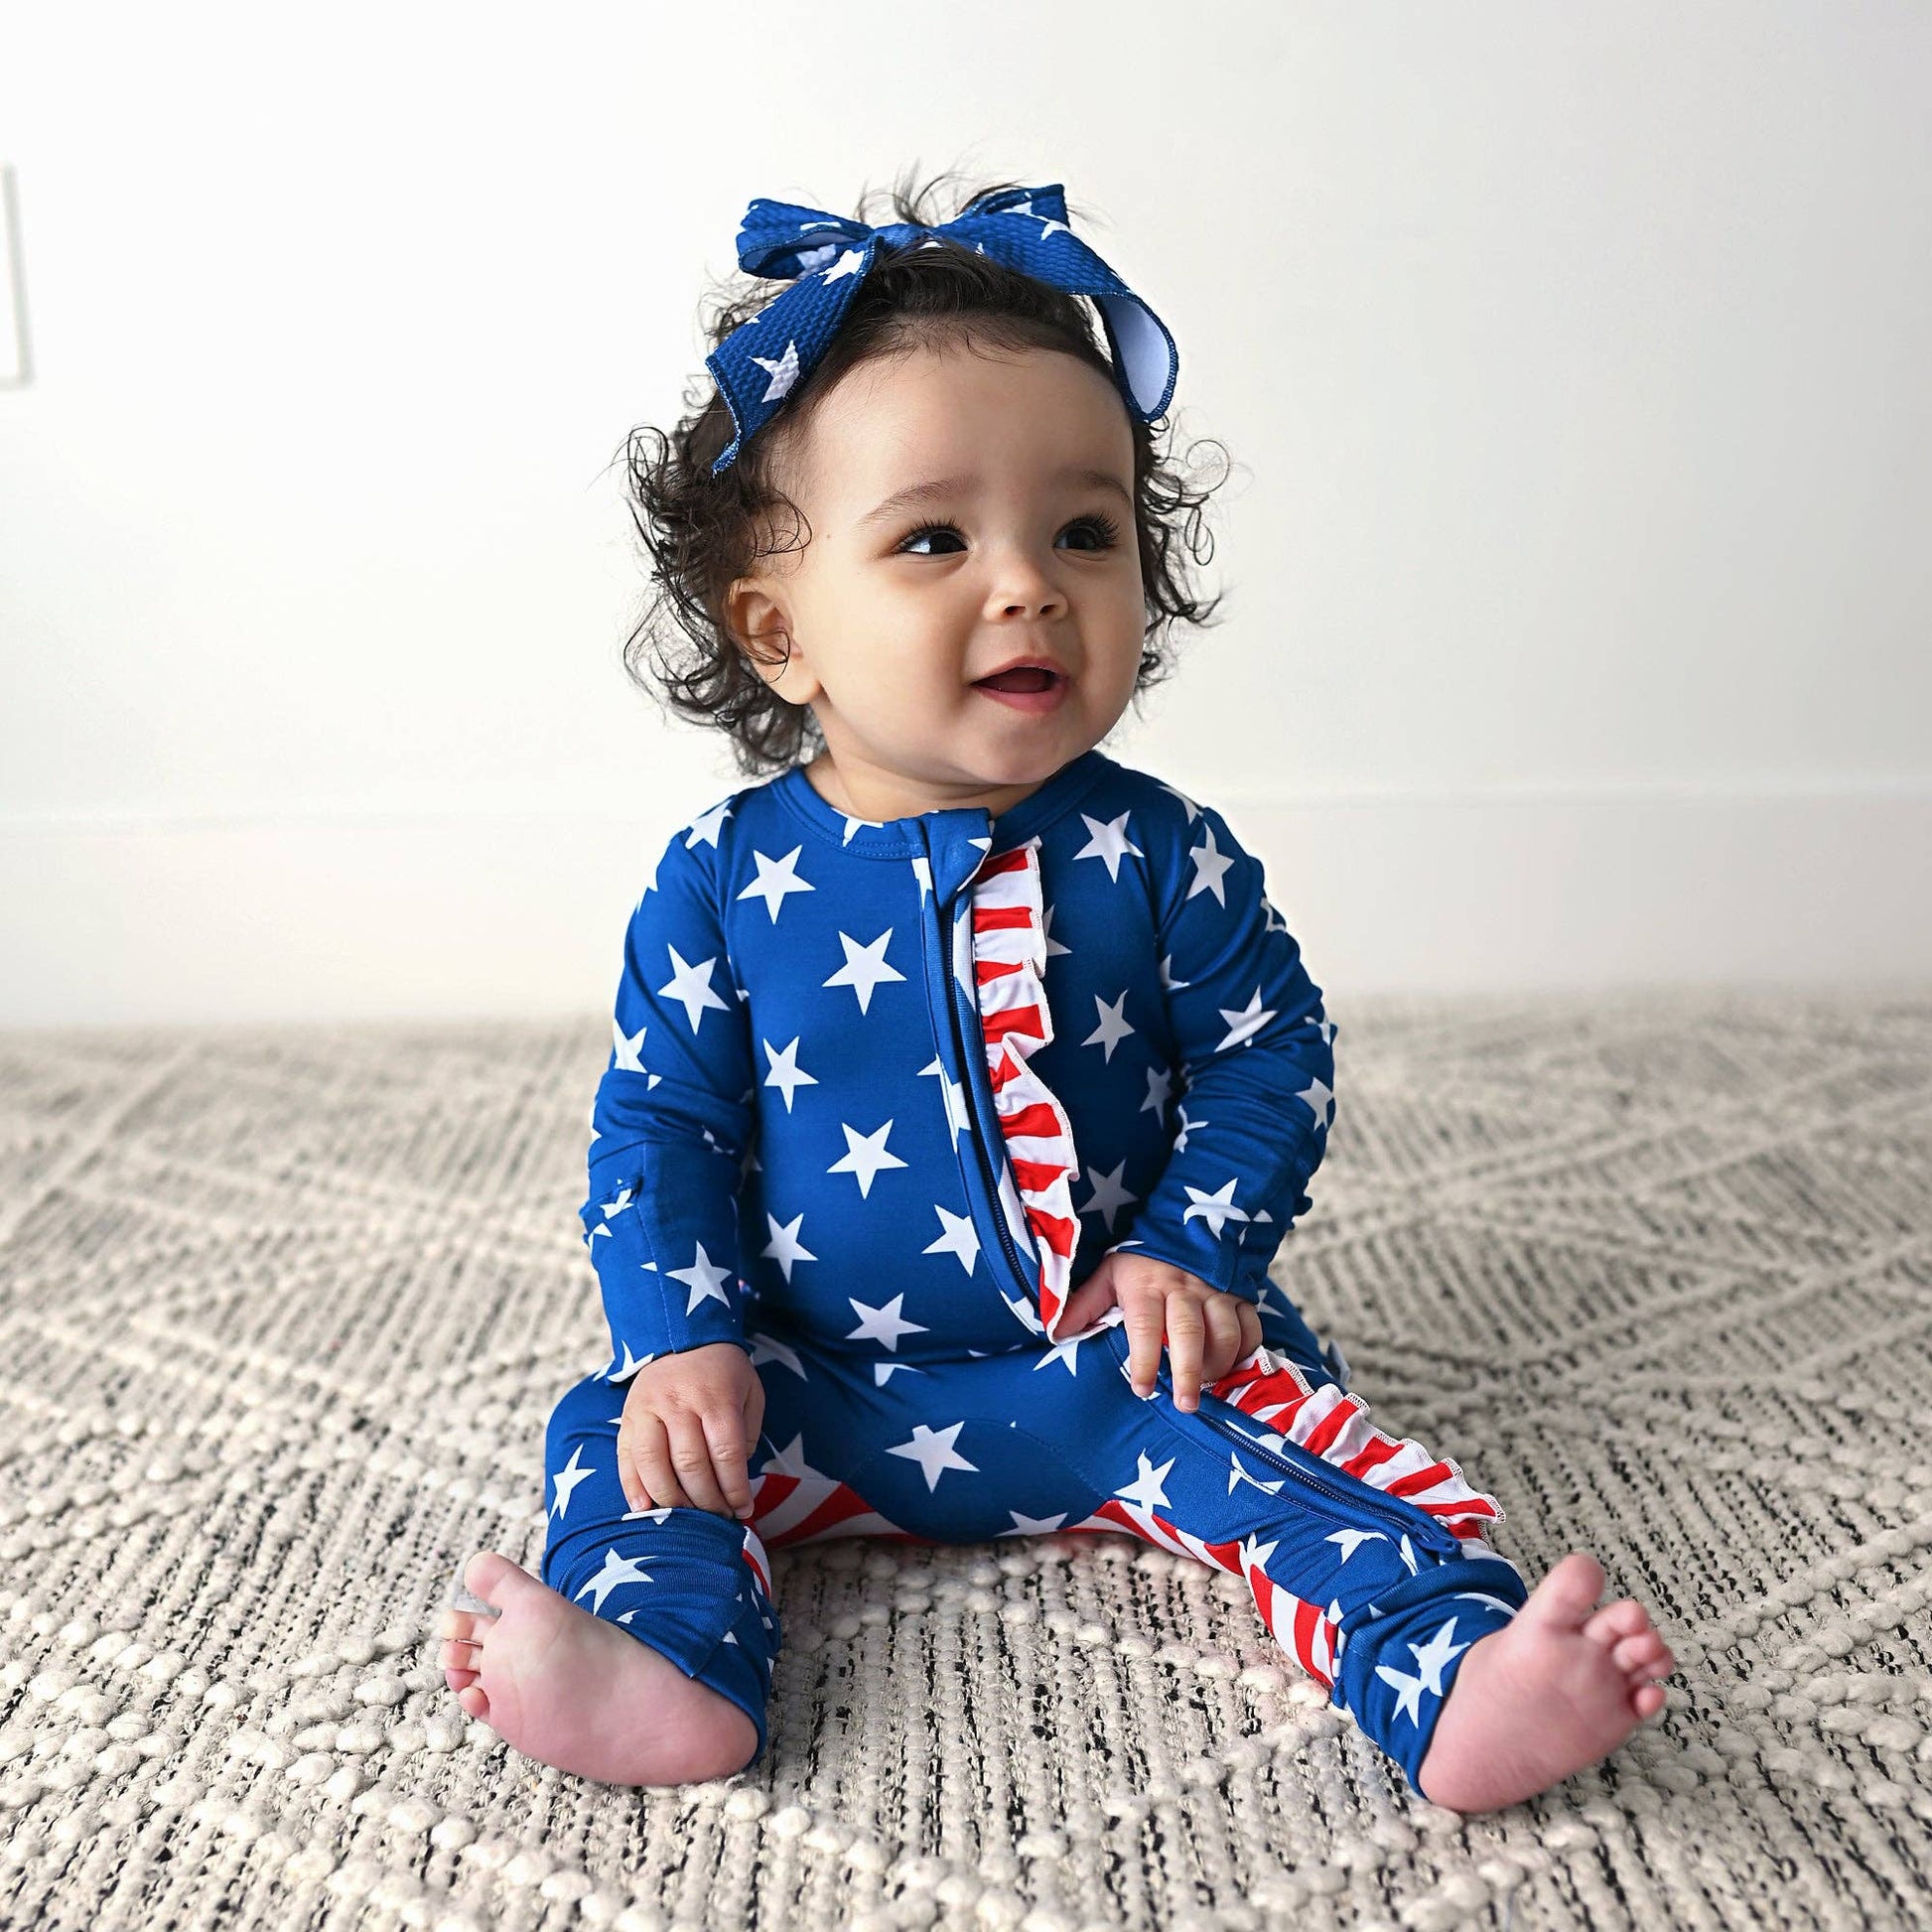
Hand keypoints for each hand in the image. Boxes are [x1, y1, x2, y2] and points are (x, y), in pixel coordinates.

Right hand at [617, 1341, 764, 1520]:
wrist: (682, 1336)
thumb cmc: (724, 1374)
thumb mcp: (750, 1393)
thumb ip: (746, 1434)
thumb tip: (734, 1482)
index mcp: (716, 1397)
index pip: (725, 1453)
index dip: (734, 1489)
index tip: (743, 1510)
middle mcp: (679, 1402)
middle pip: (690, 1465)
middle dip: (707, 1500)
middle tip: (719, 1518)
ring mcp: (648, 1409)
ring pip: (654, 1466)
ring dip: (672, 1500)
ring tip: (689, 1517)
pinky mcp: (627, 1417)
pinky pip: (625, 1458)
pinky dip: (633, 1488)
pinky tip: (646, 1509)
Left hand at [1055, 1251, 1262, 1411]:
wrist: (1188, 1225)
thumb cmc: (1142, 1262)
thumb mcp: (1109, 1275)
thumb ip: (1085, 1304)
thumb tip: (1056, 1333)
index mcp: (1147, 1286)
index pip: (1144, 1326)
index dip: (1143, 1359)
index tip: (1141, 1389)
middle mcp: (1184, 1290)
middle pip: (1189, 1334)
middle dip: (1188, 1372)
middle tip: (1185, 1405)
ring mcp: (1216, 1293)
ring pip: (1225, 1334)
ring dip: (1218, 1365)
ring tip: (1207, 1386)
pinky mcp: (1241, 1296)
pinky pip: (1252, 1328)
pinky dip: (1246, 1352)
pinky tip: (1233, 1367)